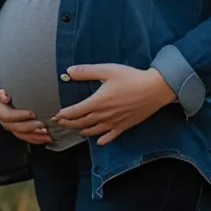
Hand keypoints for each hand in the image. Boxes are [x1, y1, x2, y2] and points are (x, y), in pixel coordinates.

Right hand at [0, 60, 50, 144]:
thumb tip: (4, 96)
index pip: (7, 115)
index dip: (20, 116)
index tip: (33, 113)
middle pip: (14, 127)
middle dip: (29, 128)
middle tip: (44, 125)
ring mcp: (5, 122)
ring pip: (19, 133)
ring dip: (34, 136)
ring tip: (48, 136)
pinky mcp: (12, 124)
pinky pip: (21, 134)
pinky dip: (33, 138)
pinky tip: (46, 138)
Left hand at [52, 64, 175, 145]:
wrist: (154, 89)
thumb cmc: (131, 78)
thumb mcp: (108, 70)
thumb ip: (87, 72)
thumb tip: (69, 71)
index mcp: (98, 102)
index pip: (75, 112)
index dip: (64, 114)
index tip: (56, 115)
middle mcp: (103, 115)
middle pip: (81, 123)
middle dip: (69, 123)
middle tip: (61, 122)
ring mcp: (113, 123)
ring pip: (93, 131)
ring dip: (81, 130)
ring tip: (76, 129)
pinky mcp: (123, 127)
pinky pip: (109, 137)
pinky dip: (101, 140)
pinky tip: (98, 140)